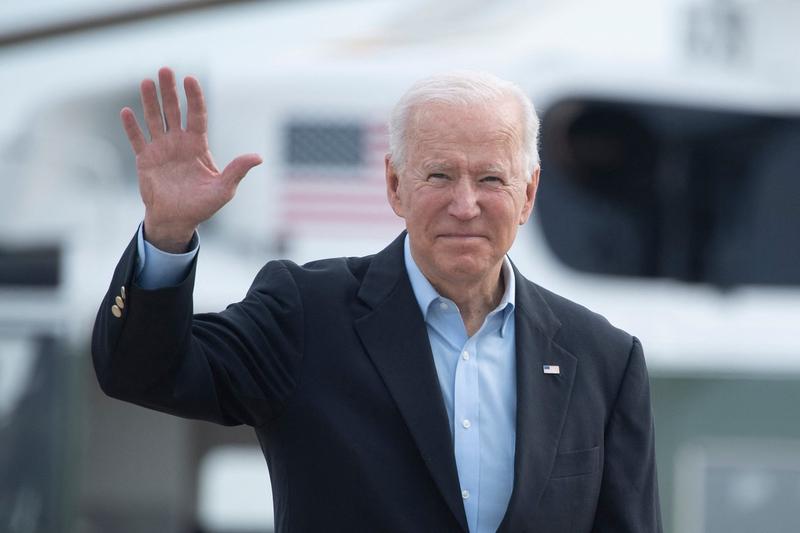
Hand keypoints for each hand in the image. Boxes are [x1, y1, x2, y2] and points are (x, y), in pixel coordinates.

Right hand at [121, 67, 261, 251]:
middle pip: (174, 111)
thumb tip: (258, 157)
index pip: (197, 115)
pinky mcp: (145, 159)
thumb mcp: (224, 189)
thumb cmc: (202, 205)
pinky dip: (132, 127)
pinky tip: (126, 111)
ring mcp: (161, 149)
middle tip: (165, 70)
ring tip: (146, 82)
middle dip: (170, 91)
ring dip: (149, 101)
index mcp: (198, 145)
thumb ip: (237, 171)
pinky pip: (137, 139)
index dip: (194, 97)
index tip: (190, 79)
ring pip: (154, 119)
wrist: (177, 220)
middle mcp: (178, 142)